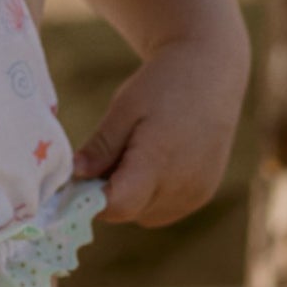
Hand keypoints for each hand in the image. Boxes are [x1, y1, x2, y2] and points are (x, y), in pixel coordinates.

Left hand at [69, 34, 247, 225]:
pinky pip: (164, 209)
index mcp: (159, 161)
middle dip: (109, 193)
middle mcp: (182, 184)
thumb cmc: (162, 84)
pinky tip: (153, 162)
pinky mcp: (204, 193)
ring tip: (133, 155)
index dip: (91, 199)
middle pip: (128, 212)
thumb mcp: (123, 108)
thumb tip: (74, 175)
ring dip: (131, 197)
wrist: (212, 71)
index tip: (78, 181)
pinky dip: (151, 196)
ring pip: (145, 215)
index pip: (117, 206)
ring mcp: (197, 192)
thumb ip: (100, 147)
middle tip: (105, 158)